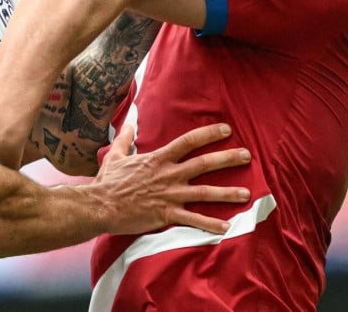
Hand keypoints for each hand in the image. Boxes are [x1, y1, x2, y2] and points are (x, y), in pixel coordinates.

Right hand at [91, 122, 251, 235]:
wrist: (100, 206)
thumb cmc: (107, 181)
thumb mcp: (115, 154)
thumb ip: (126, 137)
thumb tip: (129, 120)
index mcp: (159, 159)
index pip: (188, 141)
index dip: (208, 134)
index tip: (226, 129)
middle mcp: (169, 175)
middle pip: (204, 164)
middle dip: (227, 159)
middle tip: (247, 156)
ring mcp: (169, 195)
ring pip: (204, 193)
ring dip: (227, 193)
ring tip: (246, 193)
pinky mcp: (166, 215)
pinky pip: (193, 220)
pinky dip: (210, 224)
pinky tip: (226, 227)